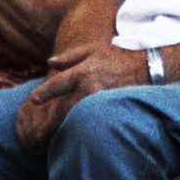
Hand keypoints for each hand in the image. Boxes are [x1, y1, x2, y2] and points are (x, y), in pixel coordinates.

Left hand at [12, 44, 144, 151]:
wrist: (146, 68)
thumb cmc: (117, 57)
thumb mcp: (92, 50)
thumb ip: (69, 57)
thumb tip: (49, 63)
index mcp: (83, 72)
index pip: (57, 84)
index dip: (43, 93)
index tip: (33, 100)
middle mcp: (90, 88)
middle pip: (63, 106)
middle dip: (51, 114)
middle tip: (39, 124)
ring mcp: (100, 101)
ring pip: (75, 115)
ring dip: (64, 121)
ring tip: (52, 128)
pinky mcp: (108, 109)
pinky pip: (88, 118)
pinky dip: (79, 122)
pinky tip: (74, 126)